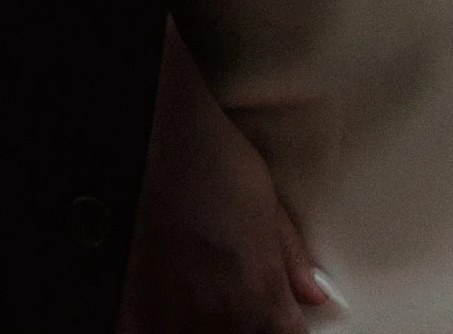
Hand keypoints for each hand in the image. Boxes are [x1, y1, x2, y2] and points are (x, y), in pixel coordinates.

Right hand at [122, 26, 328, 333]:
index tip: (280, 317)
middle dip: (250, 328)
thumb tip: (316, 296)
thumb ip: (293, 262)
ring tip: (206, 305)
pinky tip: (168, 315)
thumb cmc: (223, 166)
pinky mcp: (136, 311)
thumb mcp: (271, 209)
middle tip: (241, 299)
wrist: (164, 138)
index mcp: (263, 297)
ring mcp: (178, 319)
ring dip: (210, 328)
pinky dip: (160, 331)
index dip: (285, 329)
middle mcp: (225, 319)